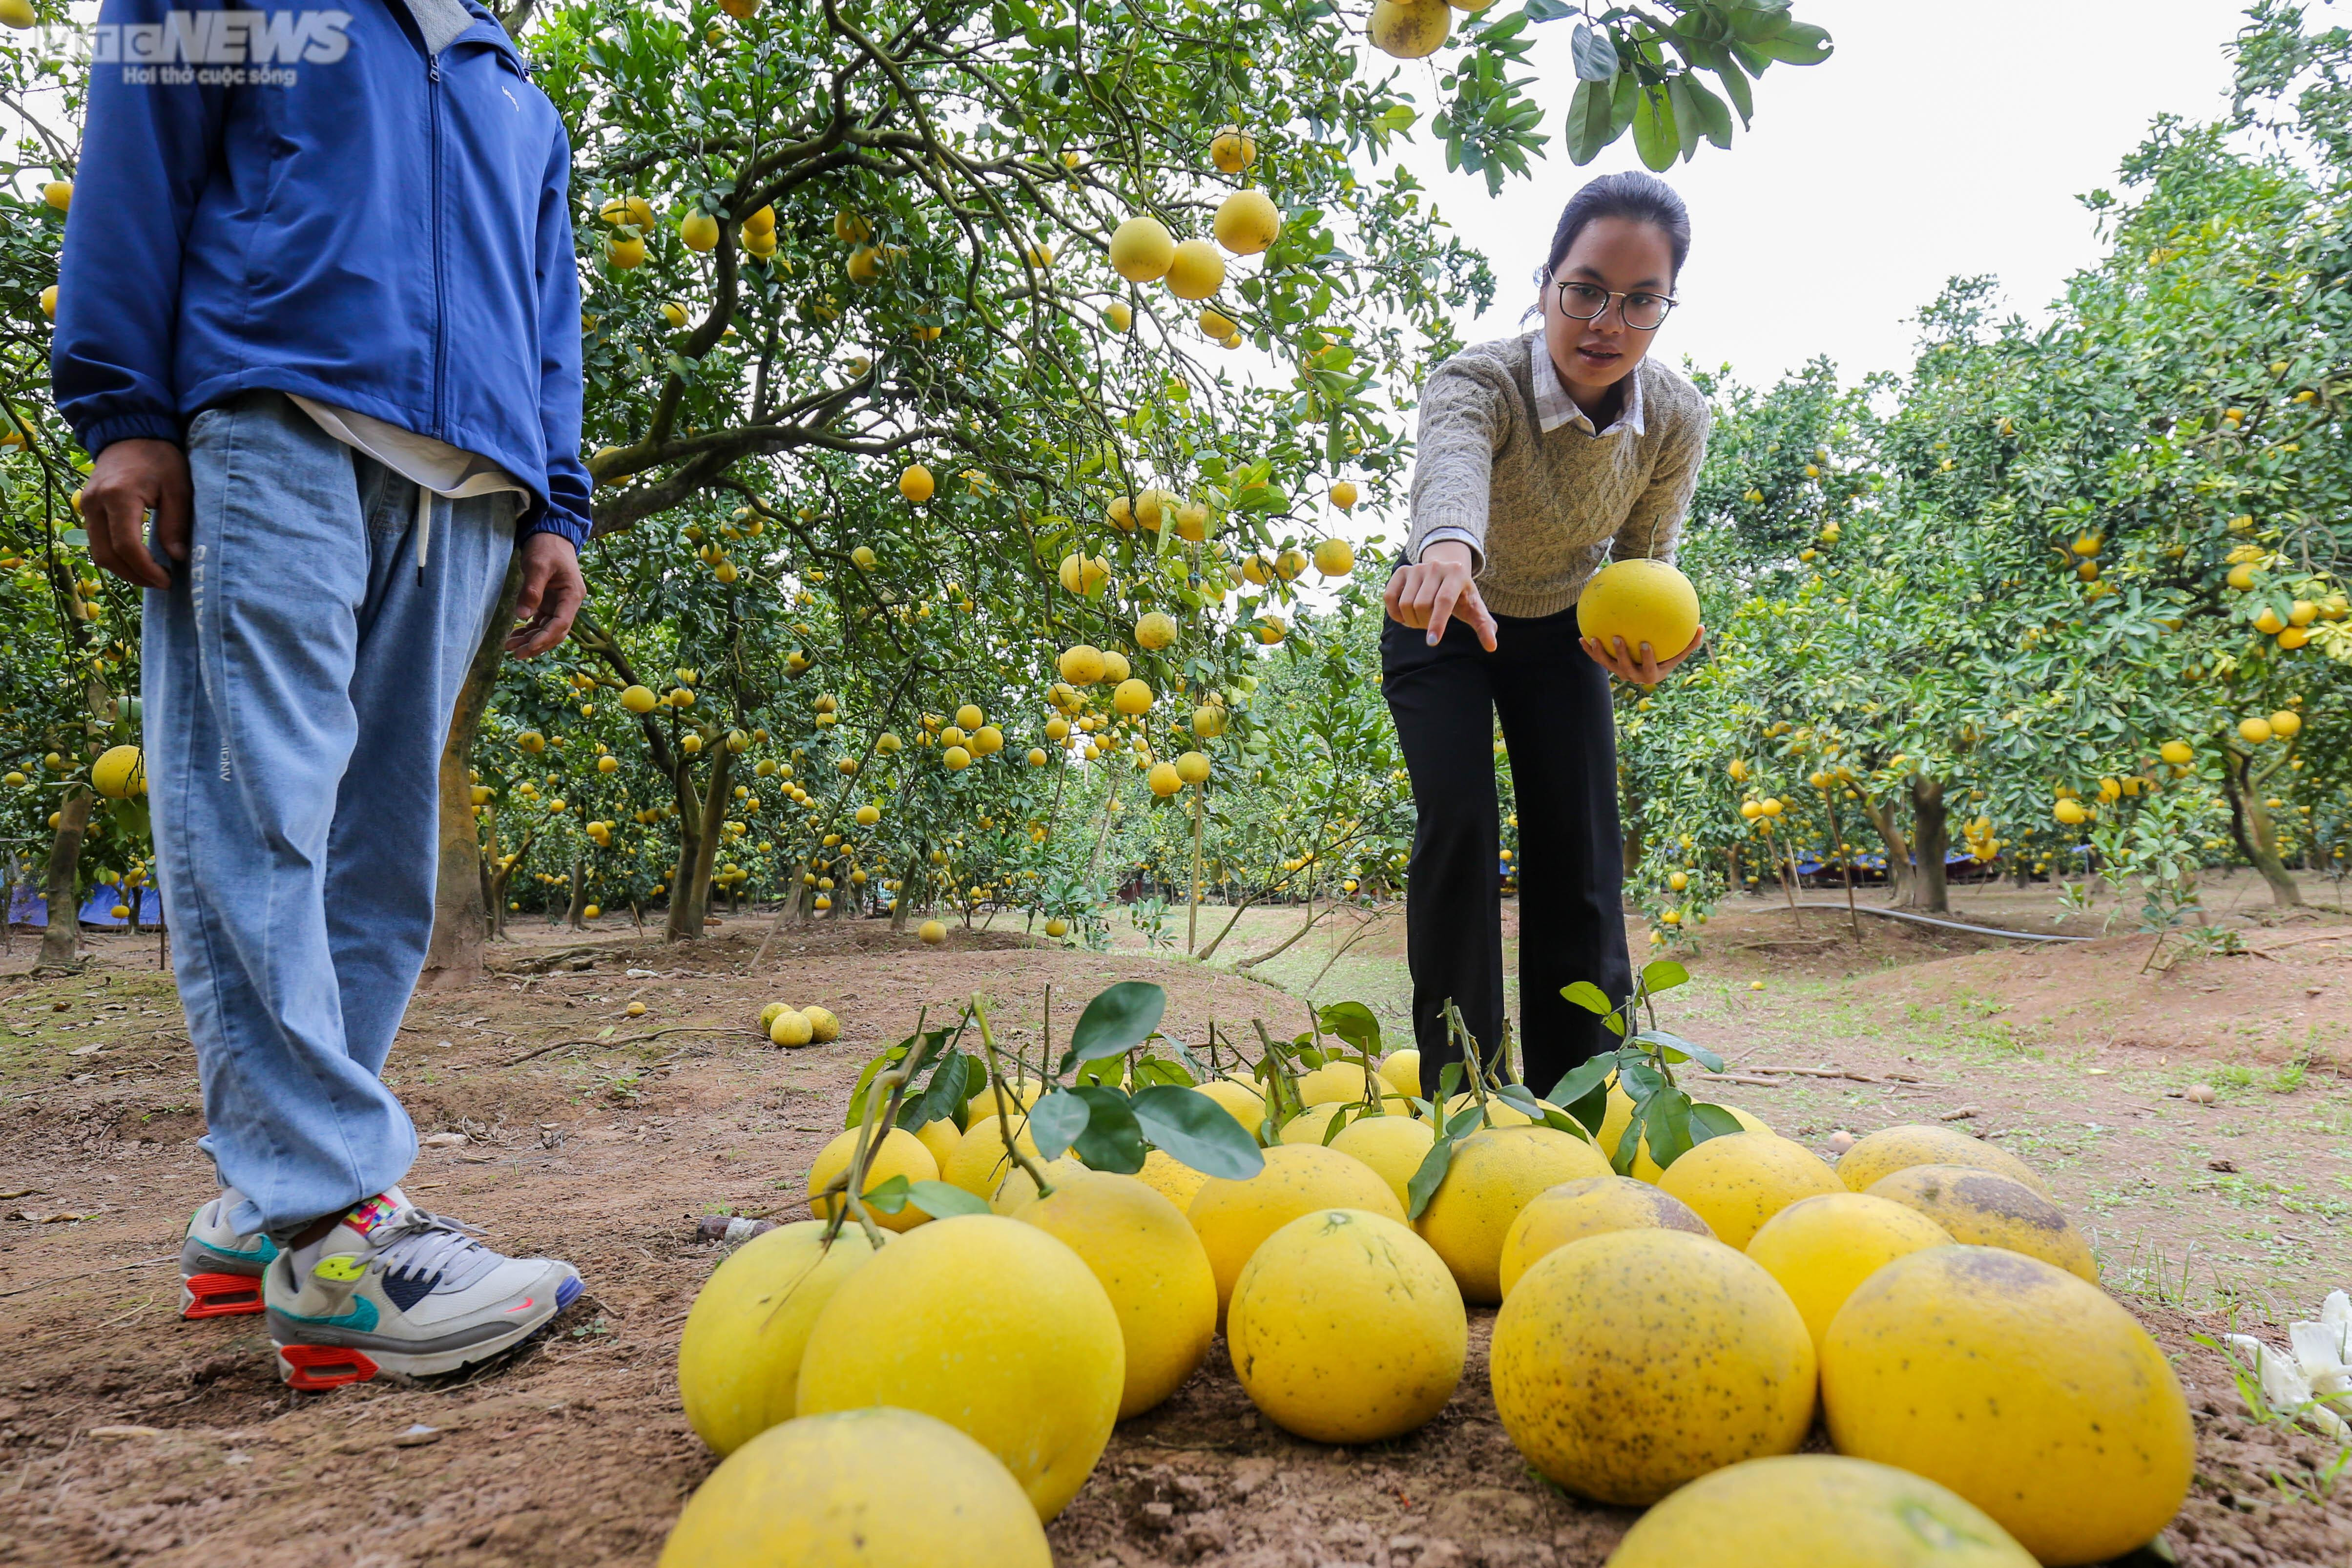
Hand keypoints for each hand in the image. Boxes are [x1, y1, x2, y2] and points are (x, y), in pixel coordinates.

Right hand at [81, 438, 190, 590]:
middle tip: (161, 583)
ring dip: (123, 569)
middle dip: (134, 575)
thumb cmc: (160, 458)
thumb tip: (177, 557)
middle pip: (106, 555)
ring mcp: (86, 505)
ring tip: (152, 576)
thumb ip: (175, 523)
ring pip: (98, 551)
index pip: (126, 545)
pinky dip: (115, 556)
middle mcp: (95, 503)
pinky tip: (138, 561)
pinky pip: (97, 541)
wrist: (131, 433)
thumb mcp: (178, 487)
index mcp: (118, 496)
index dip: (145, 569)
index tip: (167, 580)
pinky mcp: (87, 507)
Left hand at [505, 530, 583, 656]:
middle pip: (556, 632)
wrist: (550, 533)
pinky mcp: (549, 602)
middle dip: (536, 644)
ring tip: (510, 646)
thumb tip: (522, 616)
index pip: (561, 624)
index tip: (527, 648)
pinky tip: (515, 635)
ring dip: (531, 639)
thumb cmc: (547, 546)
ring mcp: (559, 604)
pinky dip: (529, 630)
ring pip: (547, 629)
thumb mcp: (538, 565)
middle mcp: (568, 603)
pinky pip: (540, 622)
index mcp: (572, 595)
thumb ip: (531, 591)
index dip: (544, 639)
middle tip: (515, 653)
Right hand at [1383, 539, 1498, 651]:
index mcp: (1456, 574)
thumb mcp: (1475, 608)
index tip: (1432, 643)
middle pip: (1422, 605)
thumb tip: (1492, 646)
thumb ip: (1484, 626)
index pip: (1444, 601)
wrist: (1446, 570)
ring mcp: (1416, 568)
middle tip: (1430, 627)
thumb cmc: (1462, 595)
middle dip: (1424, 623)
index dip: (1437, 623)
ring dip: (1410, 620)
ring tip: (1420, 621)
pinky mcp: (1402, 571)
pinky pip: (1389, 597)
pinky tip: (1404, 616)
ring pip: (1405, 603)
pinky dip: (1395, 613)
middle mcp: (1435, 567)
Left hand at [1582, 627, 1703, 685]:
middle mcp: (1635, 677)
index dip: (1646, 657)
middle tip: (1617, 637)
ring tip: (1594, 639)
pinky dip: (1589, 650)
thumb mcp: (1680, 651)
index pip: (1649, 668)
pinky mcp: (1611, 667)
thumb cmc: (1668, 656)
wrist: (1650, 667)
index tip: (1645, 643)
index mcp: (1652, 675)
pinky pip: (1598, 659)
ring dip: (1600, 653)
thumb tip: (1703, 626)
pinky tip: (1581, 637)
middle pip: (1626, 668)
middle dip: (1621, 654)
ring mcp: (1621, 673)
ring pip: (1609, 665)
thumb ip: (1690, 642)